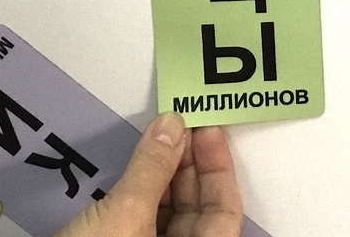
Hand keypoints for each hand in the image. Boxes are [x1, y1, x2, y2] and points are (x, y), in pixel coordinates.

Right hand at [56, 113, 243, 236]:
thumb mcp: (124, 216)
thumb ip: (153, 169)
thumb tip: (173, 125)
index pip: (225, 213)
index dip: (219, 167)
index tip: (208, 129)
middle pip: (199, 212)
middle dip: (191, 166)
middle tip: (180, 126)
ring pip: (171, 217)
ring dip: (167, 176)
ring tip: (160, 138)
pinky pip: (144, 223)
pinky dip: (144, 194)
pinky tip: (139, 168)